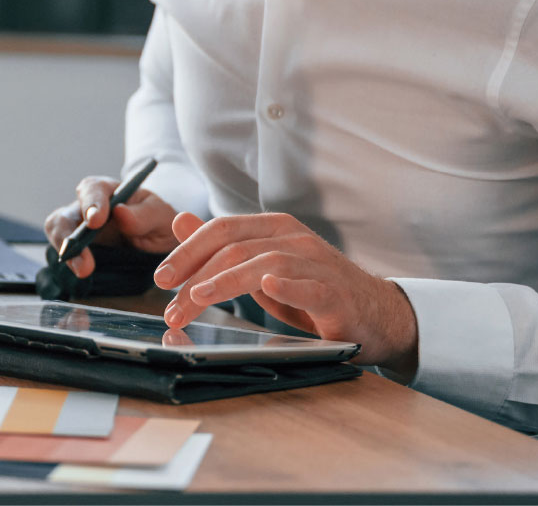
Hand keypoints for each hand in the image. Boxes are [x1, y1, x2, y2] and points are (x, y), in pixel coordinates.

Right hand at [42, 175, 178, 277]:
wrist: (158, 241)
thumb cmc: (158, 221)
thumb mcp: (161, 216)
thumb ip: (144, 214)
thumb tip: (120, 212)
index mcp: (109, 191)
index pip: (92, 189)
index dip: (91, 204)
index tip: (96, 221)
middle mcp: (87, 207)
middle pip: (65, 215)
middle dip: (69, 236)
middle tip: (84, 260)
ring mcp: (78, 229)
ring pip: (57, 233)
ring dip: (66, 252)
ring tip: (83, 270)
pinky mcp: (77, 249)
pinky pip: (63, 253)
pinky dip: (67, 263)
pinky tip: (80, 273)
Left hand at [153, 211, 418, 373]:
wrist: (376, 315)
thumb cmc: (313, 292)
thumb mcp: (262, 267)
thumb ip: (224, 247)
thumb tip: (181, 221)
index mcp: (273, 229)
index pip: (221, 230)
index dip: (187, 251)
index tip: (161, 278)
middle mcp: (294, 239)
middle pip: (234, 247)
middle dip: (195, 274)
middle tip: (169, 303)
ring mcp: (316, 264)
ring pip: (263, 263)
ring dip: (224, 283)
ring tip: (196, 299)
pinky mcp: (336, 293)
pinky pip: (308, 286)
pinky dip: (286, 286)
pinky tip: (268, 287)